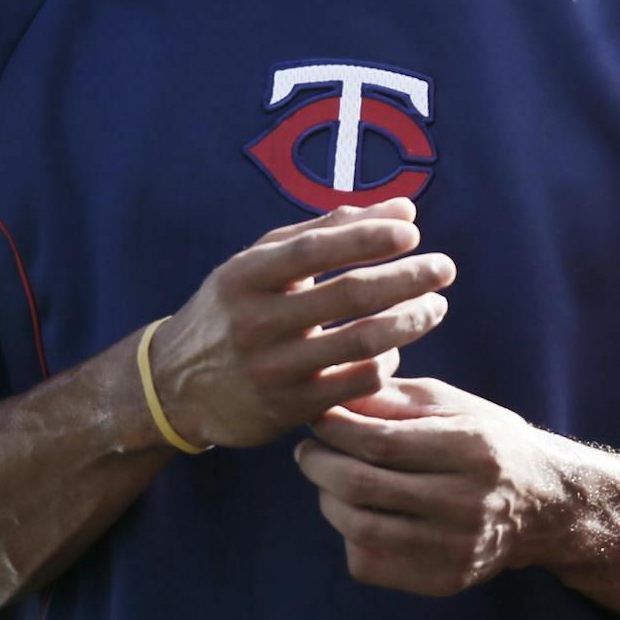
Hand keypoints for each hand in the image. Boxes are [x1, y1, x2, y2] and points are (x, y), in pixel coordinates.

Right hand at [150, 200, 454, 449]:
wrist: (175, 385)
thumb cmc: (235, 307)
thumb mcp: (263, 261)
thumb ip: (330, 230)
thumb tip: (403, 210)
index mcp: (246, 276)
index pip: (315, 250)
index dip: (368, 238)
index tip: (412, 233)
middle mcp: (255, 322)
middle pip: (349, 295)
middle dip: (407, 278)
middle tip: (444, 268)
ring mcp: (272, 369)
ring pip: (362, 342)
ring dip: (410, 321)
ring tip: (437, 305)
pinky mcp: (289, 409)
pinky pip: (356, 383)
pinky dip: (385, 362)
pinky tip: (397, 348)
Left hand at [294, 377, 570, 596]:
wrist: (543, 505)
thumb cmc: (490, 442)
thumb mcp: (456, 405)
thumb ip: (396, 399)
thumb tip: (335, 398)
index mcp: (475, 449)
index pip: (383, 442)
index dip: (337, 430)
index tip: (318, 418)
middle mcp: (469, 502)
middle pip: (365, 486)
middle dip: (321, 464)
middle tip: (307, 451)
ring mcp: (457, 548)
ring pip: (361, 529)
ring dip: (328, 500)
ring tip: (326, 480)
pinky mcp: (445, 579)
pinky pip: (370, 563)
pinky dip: (348, 535)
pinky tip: (355, 512)